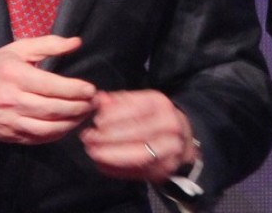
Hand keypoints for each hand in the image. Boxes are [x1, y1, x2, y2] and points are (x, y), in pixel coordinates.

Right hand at [0, 36, 97, 144]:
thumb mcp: (18, 49)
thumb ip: (49, 44)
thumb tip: (76, 42)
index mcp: (14, 75)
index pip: (52, 86)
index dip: (75, 90)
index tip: (91, 89)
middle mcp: (11, 99)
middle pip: (53, 109)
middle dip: (78, 107)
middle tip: (94, 103)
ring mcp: (9, 120)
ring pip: (47, 128)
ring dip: (71, 123)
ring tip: (85, 114)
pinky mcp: (8, 135)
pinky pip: (38, 139)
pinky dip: (57, 134)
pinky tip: (68, 125)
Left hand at [79, 90, 199, 182]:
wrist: (183, 140)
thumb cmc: (155, 118)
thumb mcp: (140, 102)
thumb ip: (119, 101)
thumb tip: (99, 99)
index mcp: (161, 105)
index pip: (138, 109)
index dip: (115, 116)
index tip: (97, 121)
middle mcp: (169, 126)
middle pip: (138, 132)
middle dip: (109, 136)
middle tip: (88, 138)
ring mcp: (169, 150)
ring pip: (139, 155)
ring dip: (112, 155)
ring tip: (93, 152)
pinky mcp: (164, 170)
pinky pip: (138, 172)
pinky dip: (117, 169)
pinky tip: (102, 164)